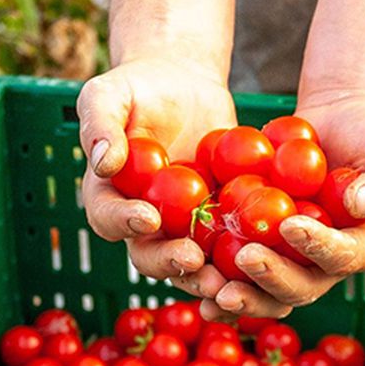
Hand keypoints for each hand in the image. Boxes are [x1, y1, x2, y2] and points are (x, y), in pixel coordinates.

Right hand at [78, 56, 235, 289]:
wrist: (183, 87)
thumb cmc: (138, 88)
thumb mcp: (109, 93)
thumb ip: (100, 123)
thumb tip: (104, 162)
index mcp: (109, 196)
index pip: (108, 217)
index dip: (124, 222)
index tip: (149, 217)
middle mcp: (142, 223)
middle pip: (149, 254)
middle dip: (170, 261)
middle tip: (193, 258)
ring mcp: (182, 228)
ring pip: (190, 263)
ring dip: (206, 275)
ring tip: (226, 278)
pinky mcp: (217, 223)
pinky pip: (229, 245)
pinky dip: (243, 255)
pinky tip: (265, 254)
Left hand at [201, 89, 364, 321]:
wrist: (340, 124)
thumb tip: (361, 204)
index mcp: (364, 248)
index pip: (342, 257)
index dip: (317, 248)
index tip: (290, 225)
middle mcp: (326, 266)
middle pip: (300, 287)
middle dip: (270, 280)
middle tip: (242, 264)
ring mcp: (292, 261)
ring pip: (266, 291)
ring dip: (240, 295)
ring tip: (211, 290)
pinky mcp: (263, 249)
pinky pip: (238, 271)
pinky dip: (216, 278)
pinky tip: (189, 275)